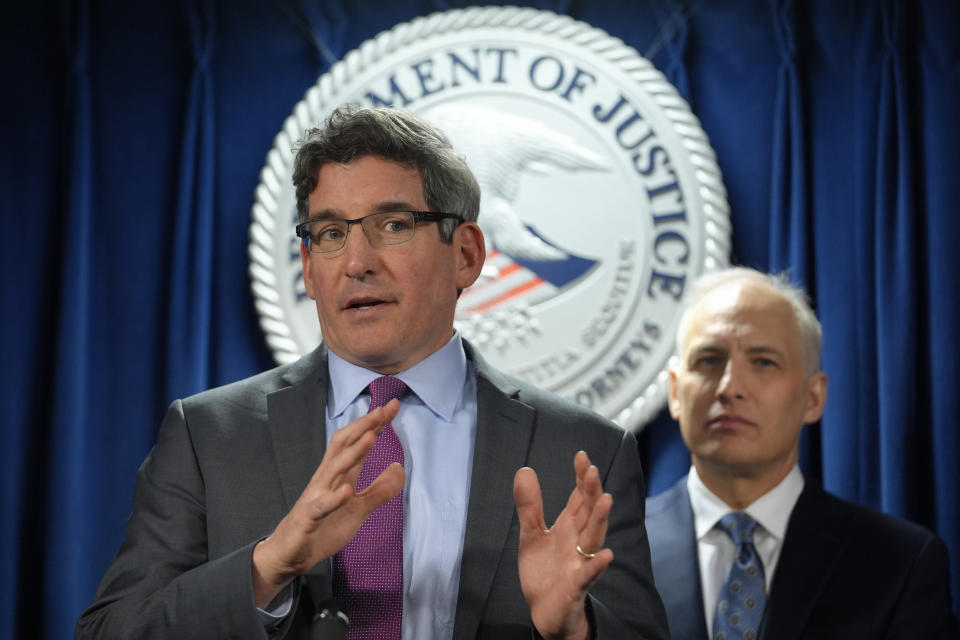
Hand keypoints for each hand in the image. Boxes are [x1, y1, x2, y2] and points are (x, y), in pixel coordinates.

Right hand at [251, 400, 405, 606]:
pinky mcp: (309, 517)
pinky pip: (322, 506)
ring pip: (334, 468)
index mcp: (339, 474)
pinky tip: (347, 490)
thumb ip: (379, 489)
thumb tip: (400, 467)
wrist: (291, 553)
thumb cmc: (323, 527)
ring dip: (353, 453)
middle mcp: (327, 478)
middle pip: (344, 445)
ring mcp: (316, 496)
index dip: (375, 424)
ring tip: (371, 436)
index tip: (393, 406)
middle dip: (363, 426)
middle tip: (383, 410)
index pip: (358, 442)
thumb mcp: (359, 509)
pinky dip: (334, 498)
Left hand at [514, 450, 613, 639]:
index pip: (578, 498)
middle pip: (588, 513)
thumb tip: (525, 469)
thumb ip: (530, 505)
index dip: (581, 478)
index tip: (582, 456)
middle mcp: (578, 541)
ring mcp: (579, 562)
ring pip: (593, 538)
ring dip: (600, 520)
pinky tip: (606, 555)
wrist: (545, 611)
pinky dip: (597, 565)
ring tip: (605, 500)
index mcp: (569, 527)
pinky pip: (589, 574)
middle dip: (591, 492)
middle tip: (593, 471)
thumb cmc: (544, 571)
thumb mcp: (531, 534)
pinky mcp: (576, 585)